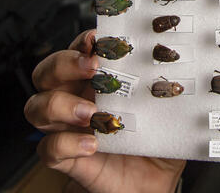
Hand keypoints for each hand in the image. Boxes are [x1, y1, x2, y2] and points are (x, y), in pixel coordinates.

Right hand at [24, 30, 185, 192]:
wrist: (156, 179)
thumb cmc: (159, 138)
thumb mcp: (169, 108)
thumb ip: (168, 88)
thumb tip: (182, 68)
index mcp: (100, 79)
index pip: (79, 50)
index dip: (83, 42)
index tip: (97, 39)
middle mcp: (77, 97)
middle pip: (48, 72)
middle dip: (64, 64)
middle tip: (91, 68)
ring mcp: (68, 127)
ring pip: (37, 106)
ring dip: (59, 104)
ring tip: (90, 113)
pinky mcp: (66, 158)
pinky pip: (48, 148)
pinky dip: (66, 143)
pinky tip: (91, 144)